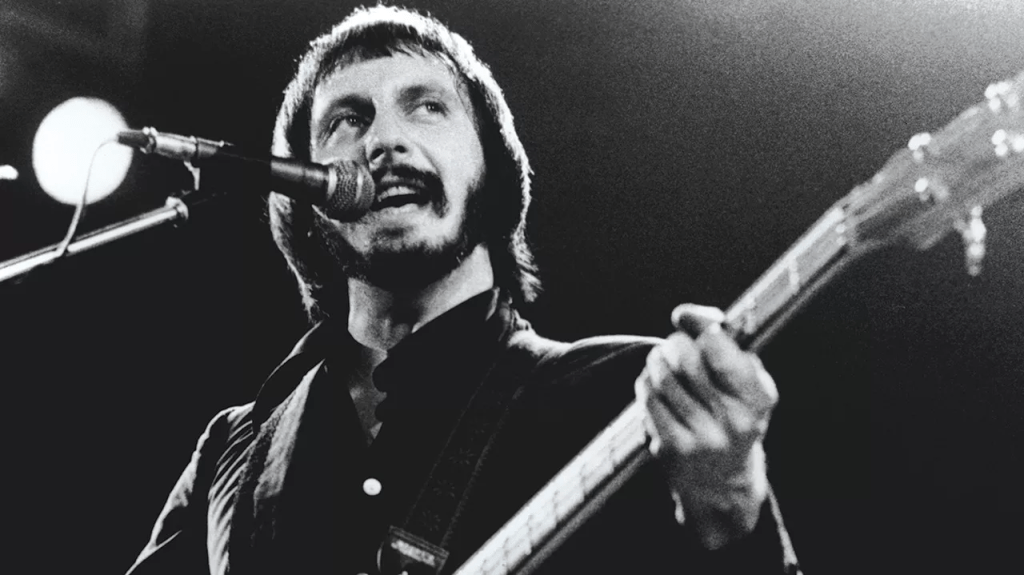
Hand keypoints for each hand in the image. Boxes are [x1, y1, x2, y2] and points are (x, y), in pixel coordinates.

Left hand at [635, 304, 777, 548]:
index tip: (696, 328)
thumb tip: (684, 313)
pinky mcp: (673, 448)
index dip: (701, 327)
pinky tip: (654, 387)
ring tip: (662, 363)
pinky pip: (648, 399)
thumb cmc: (733, 417)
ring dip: (657, 362)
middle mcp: (735, 420)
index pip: (718, 346)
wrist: (723, 484)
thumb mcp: (745, 380)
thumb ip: (721, 339)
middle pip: (686, 357)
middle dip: (675, 345)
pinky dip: (646, 384)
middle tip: (674, 348)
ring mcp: (703, 436)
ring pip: (663, 376)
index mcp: (759, 398)